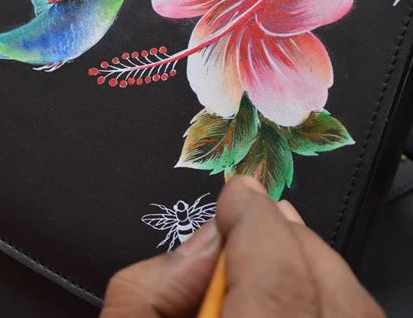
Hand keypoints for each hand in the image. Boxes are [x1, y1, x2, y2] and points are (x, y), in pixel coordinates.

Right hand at [101, 177, 383, 316]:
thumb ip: (146, 289)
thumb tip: (199, 243)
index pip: (275, 283)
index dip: (257, 225)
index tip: (237, 194)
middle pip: (327, 291)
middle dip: (291, 238)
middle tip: (254, 216)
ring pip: (353, 310)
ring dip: (313, 266)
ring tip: (271, 250)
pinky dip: (326, 299)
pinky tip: (291, 294)